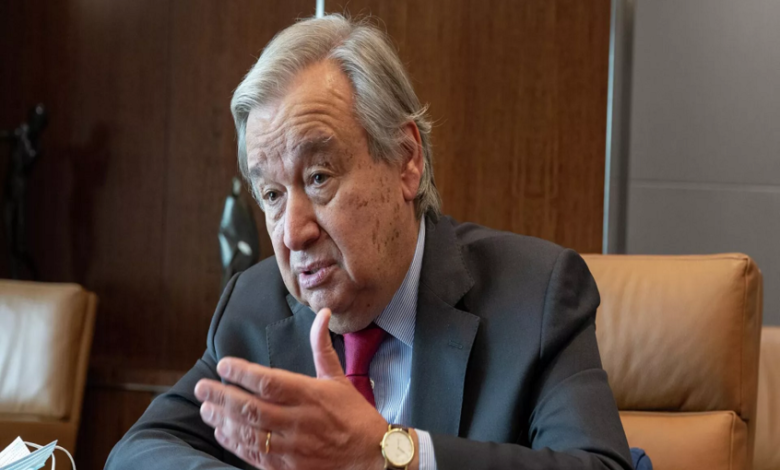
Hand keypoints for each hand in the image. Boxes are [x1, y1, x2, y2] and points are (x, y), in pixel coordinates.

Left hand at [194, 308, 388, 469]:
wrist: (371, 454)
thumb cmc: (354, 414)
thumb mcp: (339, 378)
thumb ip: (321, 347)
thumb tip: (322, 314)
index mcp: (310, 395)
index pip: (269, 381)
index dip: (242, 373)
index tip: (223, 365)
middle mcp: (299, 420)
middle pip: (251, 407)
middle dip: (222, 396)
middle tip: (202, 388)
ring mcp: (292, 446)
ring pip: (248, 432)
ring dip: (223, 420)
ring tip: (206, 409)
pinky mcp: (288, 467)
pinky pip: (254, 455)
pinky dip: (234, 443)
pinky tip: (221, 432)